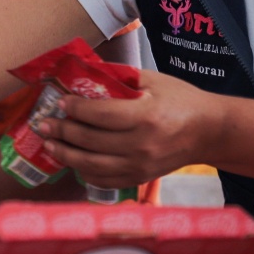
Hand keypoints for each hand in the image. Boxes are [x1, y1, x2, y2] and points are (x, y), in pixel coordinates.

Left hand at [37, 69, 226, 188]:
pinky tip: (72, 160)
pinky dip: (83, 171)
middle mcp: (141, 145)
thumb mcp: (154, 80)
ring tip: (50, 143)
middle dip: (62, 131)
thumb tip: (85, 72)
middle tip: (44, 123)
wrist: (208, 132)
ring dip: (66, 154)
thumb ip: (121, 78)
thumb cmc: (182, 101)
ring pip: (91, 165)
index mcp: (145, 116)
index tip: (60, 102)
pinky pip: (103, 180)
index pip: (100, 115)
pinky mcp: (139, 179)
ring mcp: (139, 166)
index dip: (76, 109)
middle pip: (91, 140)